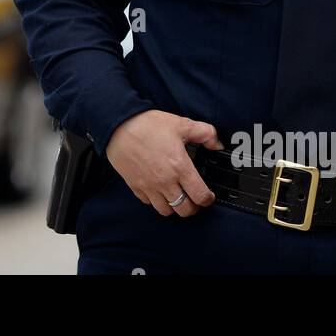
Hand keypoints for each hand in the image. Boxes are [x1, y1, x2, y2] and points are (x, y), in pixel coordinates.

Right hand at [105, 110, 224, 217]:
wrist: (119, 125)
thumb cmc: (148, 125)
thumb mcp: (181, 124)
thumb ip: (205, 133)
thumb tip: (217, 143)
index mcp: (180, 167)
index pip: (200, 196)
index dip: (208, 199)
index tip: (208, 196)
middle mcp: (165, 181)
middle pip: (184, 210)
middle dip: (193, 208)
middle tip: (194, 199)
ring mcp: (149, 186)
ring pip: (166, 211)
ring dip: (174, 207)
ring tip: (177, 197)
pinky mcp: (135, 186)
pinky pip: (148, 202)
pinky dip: (155, 200)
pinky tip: (158, 190)